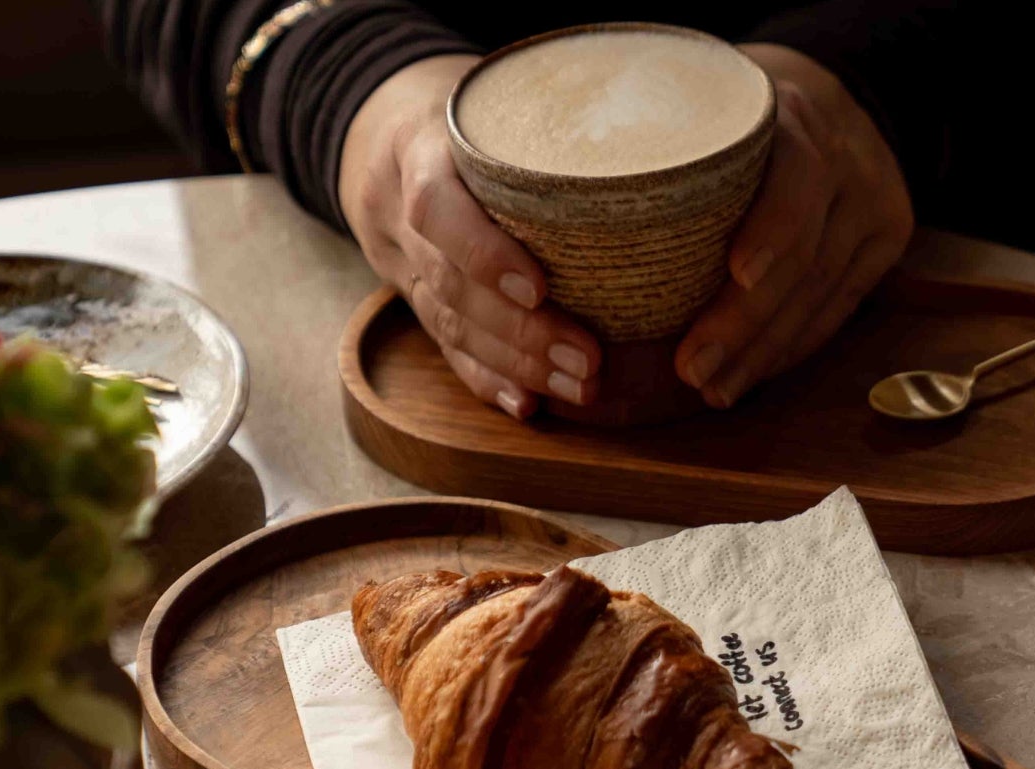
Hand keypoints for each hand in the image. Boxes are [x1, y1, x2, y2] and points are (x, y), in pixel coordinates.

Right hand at [340, 55, 601, 418]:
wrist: (385, 130)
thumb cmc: (471, 110)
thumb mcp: (494, 97)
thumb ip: (548, 128)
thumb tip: (649, 163)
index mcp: (416, 150)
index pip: (434, 207)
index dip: (482, 254)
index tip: (540, 290)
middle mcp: (398, 213)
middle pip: (450, 284)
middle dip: (521, 332)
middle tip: (588, 359)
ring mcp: (402, 260)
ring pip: (449, 324)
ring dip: (517, 364)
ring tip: (580, 386)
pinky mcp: (414, 295)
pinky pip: (445, 346)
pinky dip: (486, 378)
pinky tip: (527, 404)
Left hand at [674, 43, 913, 408]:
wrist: (832, 92)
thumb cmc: (731, 107)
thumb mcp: (698, 98)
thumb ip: (652, 141)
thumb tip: (553, 217)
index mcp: (794, 114)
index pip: (797, 175)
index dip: (772, 228)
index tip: (736, 273)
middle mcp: (844, 159)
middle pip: (807, 253)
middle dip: (748, 321)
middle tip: (691, 369)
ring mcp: (870, 203)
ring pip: (823, 292)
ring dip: (765, 351)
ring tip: (713, 390)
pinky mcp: (884, 241)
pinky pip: (838, 307)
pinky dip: (792, 347)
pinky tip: (751, 375)